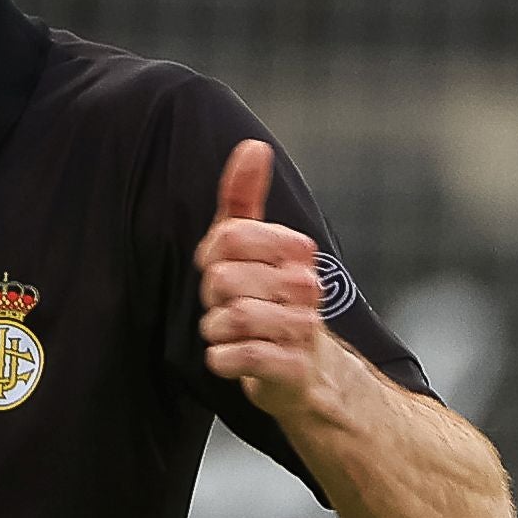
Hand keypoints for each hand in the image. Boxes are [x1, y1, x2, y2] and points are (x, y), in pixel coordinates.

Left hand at [196, 137, 337, 418]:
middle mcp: (306, 286)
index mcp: (296, 251)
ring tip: (232, 334)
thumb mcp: (255, 246)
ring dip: (215, 330)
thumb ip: (246, 198)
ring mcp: (302, 327)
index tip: (225, 272)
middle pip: (221, 280)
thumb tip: (254, 145)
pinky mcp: (292, 367)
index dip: (211, 259)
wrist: (305, 372)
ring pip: (228, 318)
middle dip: (212, 299)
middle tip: (230, 309)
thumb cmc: (270, 301)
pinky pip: (236, 357)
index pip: (228, 237)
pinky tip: (231, 358)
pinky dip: (222, 360)